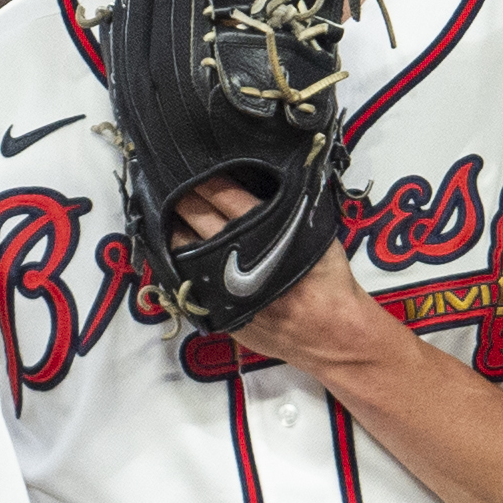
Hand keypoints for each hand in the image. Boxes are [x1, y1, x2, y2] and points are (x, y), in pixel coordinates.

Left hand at [172, 180, 392, 375]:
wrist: (331, 334)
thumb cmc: (328, 280)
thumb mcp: (314, 232)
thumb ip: (289, 207)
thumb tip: (265, 182)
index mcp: (261, 231)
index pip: (222, 194)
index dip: (206, 179)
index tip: (194, 168)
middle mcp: (235, 256)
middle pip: (196, 217)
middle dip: (183, 198)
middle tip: (174, 187)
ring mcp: (220, 284)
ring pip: (182, 249)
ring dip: (174, 230)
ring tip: (170, 217)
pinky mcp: (214, 309)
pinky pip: (186, 280)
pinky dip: (180, 263)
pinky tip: (177, 253)